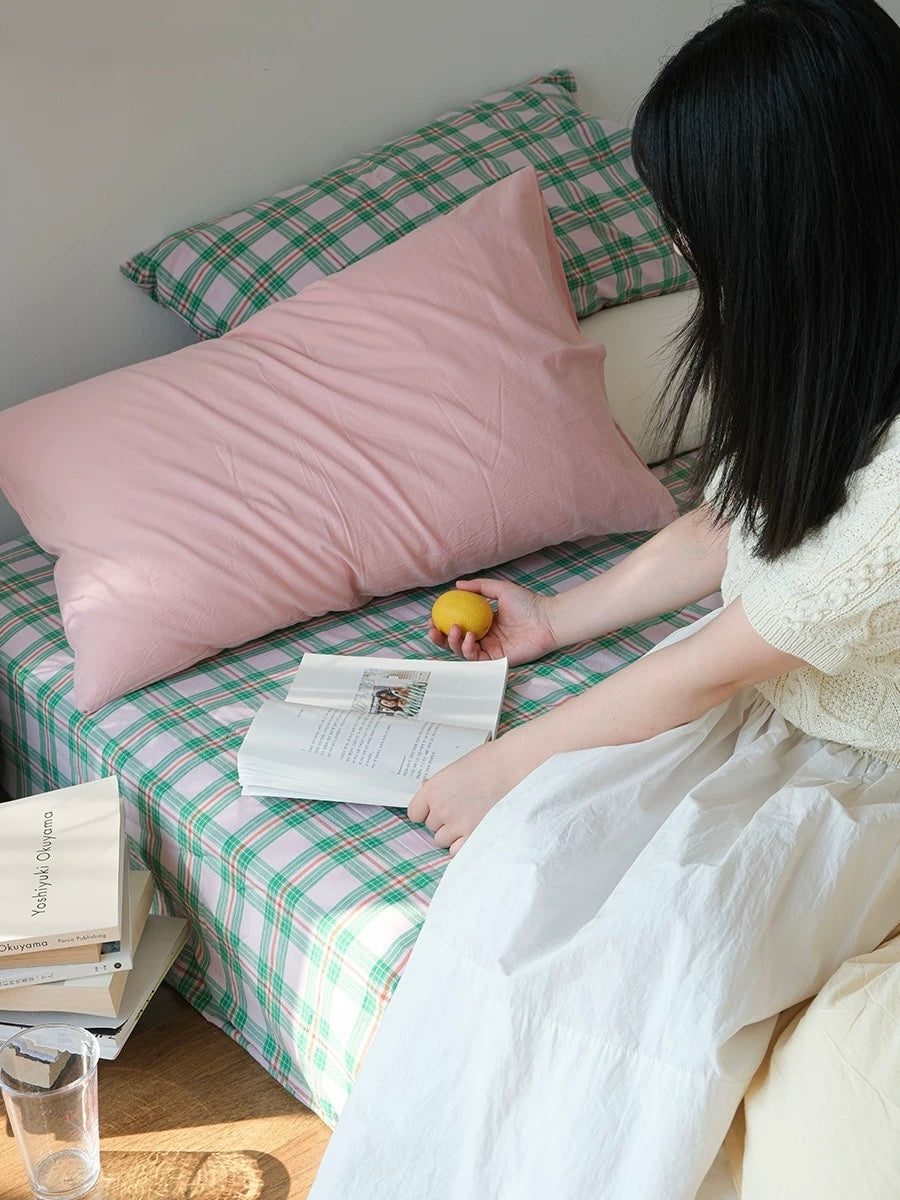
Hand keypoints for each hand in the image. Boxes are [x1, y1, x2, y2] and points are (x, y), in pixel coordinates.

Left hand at [408, 737, 525, 855]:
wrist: (515, 767)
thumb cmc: (489, 762)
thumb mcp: (456, 769)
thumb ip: (440, 785)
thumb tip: (427, 789)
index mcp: (433, 790)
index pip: (414, 813)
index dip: (426, 811)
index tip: (435, 809)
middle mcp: (441, 809)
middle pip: (431, 827)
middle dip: (443, 821)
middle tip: (462, 809)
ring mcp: (457, 825)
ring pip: (442, 841)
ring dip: (453, 834)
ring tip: (470, 819)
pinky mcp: (474, 837)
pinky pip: (456, 851)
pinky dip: (463, 845)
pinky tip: (474, 831)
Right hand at [429, 578, 557, 665]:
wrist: (546, 619)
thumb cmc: (529, 603)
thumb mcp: (500, 589)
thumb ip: (479, 587)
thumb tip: (457, 584)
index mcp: (484, 622)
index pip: (458, 624)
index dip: (443, 622)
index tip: (433, 615)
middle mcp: (484, 637)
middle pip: (455, 641)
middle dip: (440, 637)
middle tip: (432, 629)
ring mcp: (489, 649)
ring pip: (461, 651)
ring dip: (452, 642)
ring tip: (453, 628)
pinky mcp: (496, 660)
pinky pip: (475, 658)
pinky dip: (467, 649)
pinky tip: (467, 637)